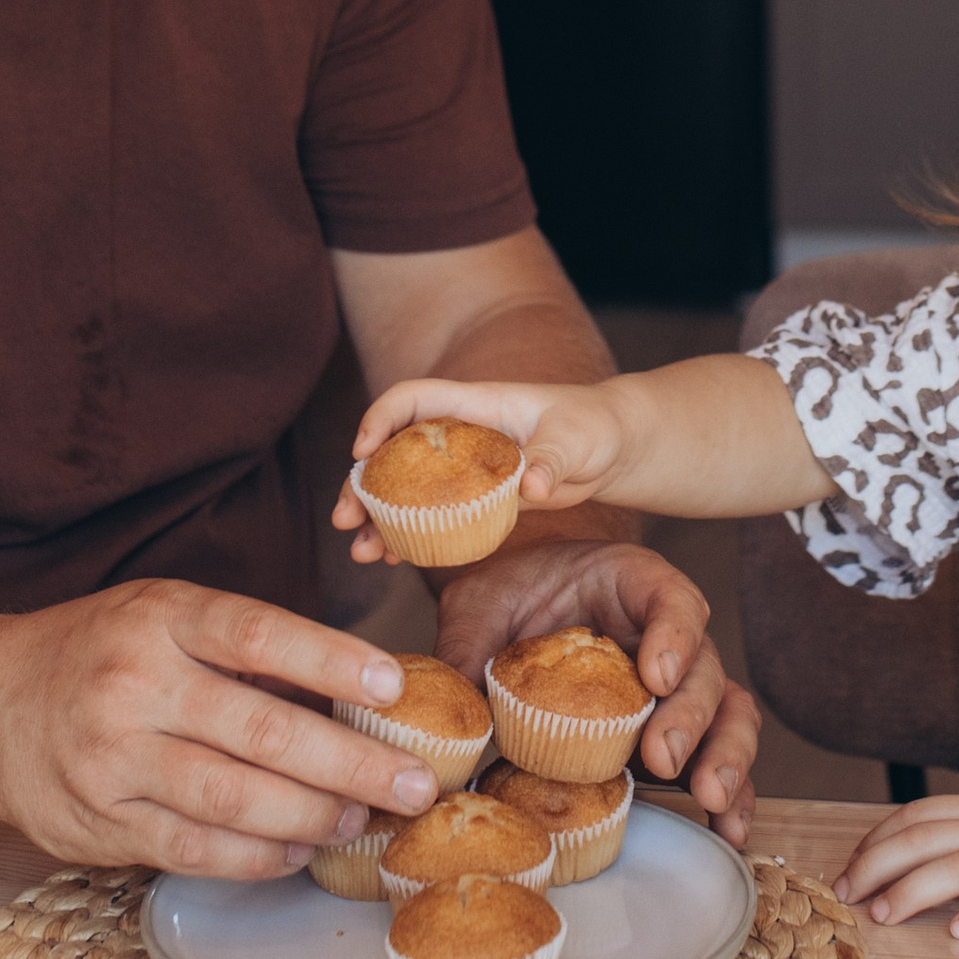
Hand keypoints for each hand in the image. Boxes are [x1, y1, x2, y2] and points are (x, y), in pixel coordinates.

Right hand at [0, 577, 441, 877]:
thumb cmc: (97, 654)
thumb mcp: (160, 617)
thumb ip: (242, 648)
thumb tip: (358, 689)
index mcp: (158, 618)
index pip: (259, 635)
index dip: (332, 662)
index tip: (393, 687)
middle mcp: (132, 686)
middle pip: (260, 731)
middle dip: (352, 763)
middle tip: (414, 783)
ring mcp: (110, 760)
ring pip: (233, 799)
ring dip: (311, 816)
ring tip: (359, 818)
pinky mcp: (98, 824)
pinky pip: (196, 849)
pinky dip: (258, 856)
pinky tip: (297, 850)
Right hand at [335, 374, 631, 554]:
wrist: (613, 448)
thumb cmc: (594, 427)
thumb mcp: (576, 439)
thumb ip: (551, 458)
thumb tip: (530, 486)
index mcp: (476, 405)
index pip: (413, 398)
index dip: (381, 418)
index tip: (362, 450)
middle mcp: (460, 433)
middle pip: (394, 451)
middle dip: (363, 482)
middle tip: (345, 518)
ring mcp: (464, 468)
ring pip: (406, 489)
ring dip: (378, 518)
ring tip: (361, 552)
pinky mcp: (476, 499)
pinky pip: (432, 517)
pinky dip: (409, 536)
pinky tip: (392, 560)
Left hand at [434, 534, 759, 850]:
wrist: (518, 601)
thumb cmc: (508, 594)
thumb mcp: (478, 608)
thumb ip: (466, 649)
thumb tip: (448, 718)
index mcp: (632, 583)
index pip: (672, 600)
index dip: (673, 636)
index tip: (654, 677)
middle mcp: (671, 633)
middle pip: (706, 668)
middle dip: (691, 716)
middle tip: (662, 757)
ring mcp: (681, 684)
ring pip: (730, 712)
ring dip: (727, 757)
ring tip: (711, 799)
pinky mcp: (678, 729)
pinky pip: (717, 755)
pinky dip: (733, 794)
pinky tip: (729, 831)